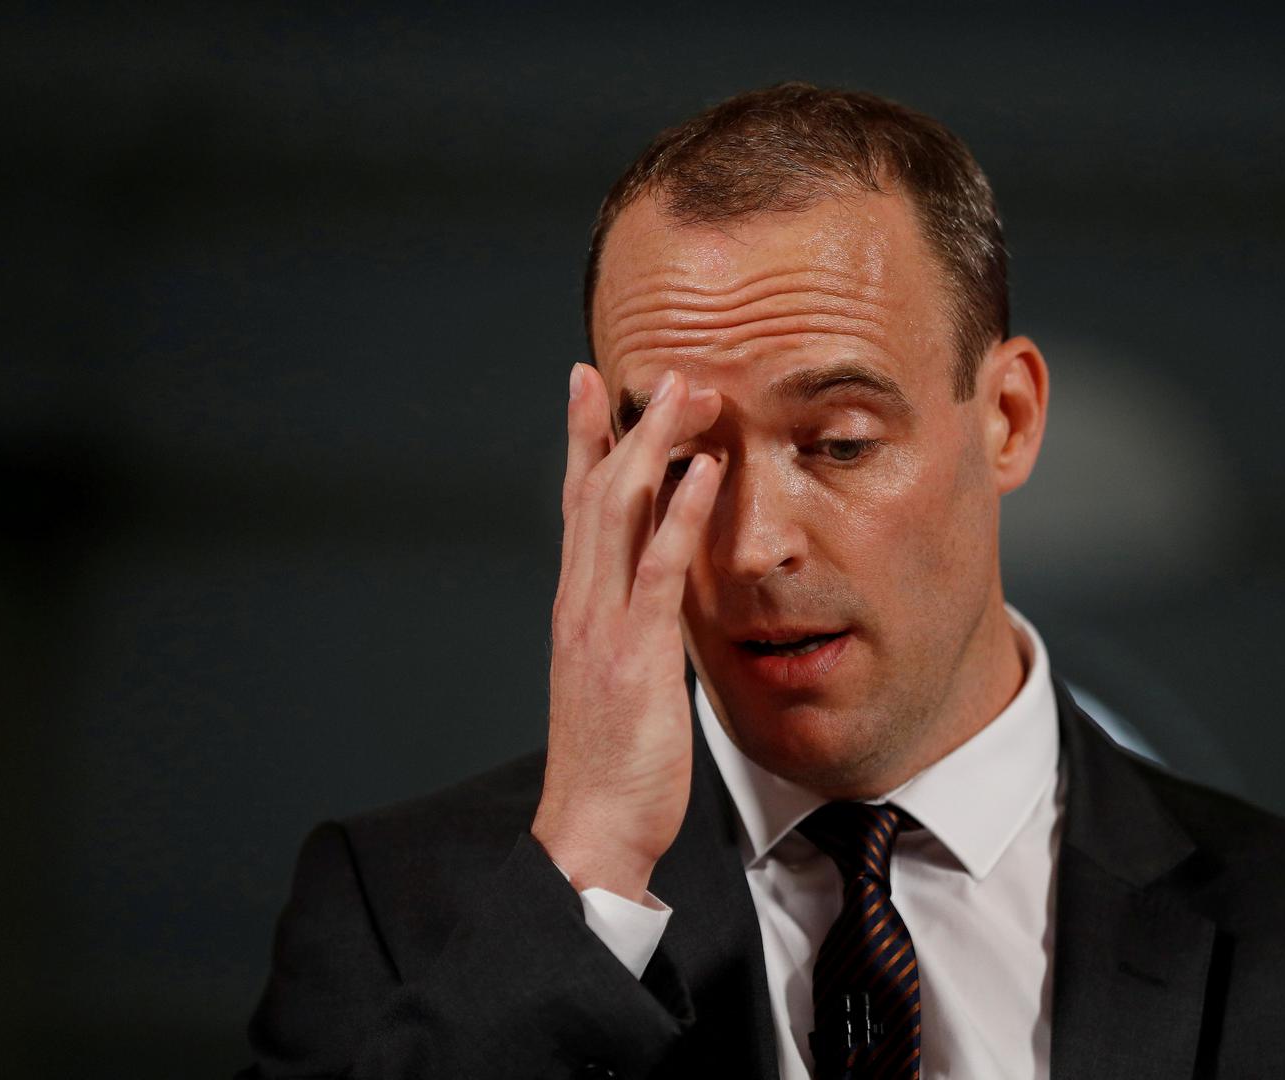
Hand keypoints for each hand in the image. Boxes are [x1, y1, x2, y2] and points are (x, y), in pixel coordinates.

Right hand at [531, 363, 723, 902]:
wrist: (589, 830)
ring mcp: (603, 625)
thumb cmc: (609, 761)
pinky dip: (682, 515)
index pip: (577, 505)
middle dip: (624, 423)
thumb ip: (631, 628)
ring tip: (687, 392)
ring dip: (655, 446)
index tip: (590, 385)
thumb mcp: (616, 679)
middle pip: (596, 491)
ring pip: (621, 512)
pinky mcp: (637, 654)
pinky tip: (707, 473)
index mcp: (577, 607)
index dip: (583, 440)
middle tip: (659, 370)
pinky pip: (660, 569)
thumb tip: (659, 594)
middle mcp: (582, 602)